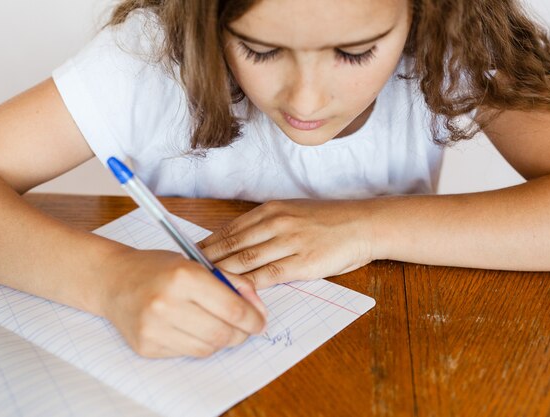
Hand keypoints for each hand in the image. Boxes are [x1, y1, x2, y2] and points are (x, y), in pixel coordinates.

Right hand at [100, 248, 266, 357]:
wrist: (113, 280)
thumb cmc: (157, 268)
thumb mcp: (196, 263)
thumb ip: (231, 282)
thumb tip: (258, 309)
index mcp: (183, 276)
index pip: (233, 309)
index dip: (254, 319)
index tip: (260, 321)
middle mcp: (166, 302)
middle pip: (223, 333)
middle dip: (241, 333)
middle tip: (245, 328)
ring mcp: (153, 327)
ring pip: (208, 348)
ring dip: (220, 339)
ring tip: (216, 324)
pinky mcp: (146, 346)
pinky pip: (187, 352)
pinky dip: (197, 343)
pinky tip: (190, 327)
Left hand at [198, 200, 374, 287]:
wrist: (363, 224)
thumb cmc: (328, 221)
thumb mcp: (293, 212)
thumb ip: (266, 225)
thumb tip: (238, 242)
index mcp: (271, 210)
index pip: (230, 229)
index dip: (208, 244)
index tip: (190, 255)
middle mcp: (276, 222)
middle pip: (232, 243)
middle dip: (207, 259)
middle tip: (186, 272)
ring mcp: (289, 242)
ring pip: (245, 259)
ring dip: (221, 272)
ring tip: (202, 284)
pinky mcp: (302, 262)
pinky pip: (268, 274)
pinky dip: (248, 284)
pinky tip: (234, 291)